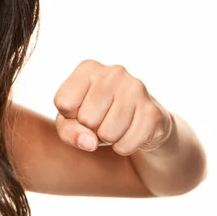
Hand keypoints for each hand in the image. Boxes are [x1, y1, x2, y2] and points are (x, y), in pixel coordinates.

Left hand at [53, 60, 172, 155]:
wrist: (138, 121)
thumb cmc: (94, 116)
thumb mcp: (70, 120)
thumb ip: (68, 131)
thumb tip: (90, 142)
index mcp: (88, 68)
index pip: (63, 102)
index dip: (69, 115)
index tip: (79, 109)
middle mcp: (114, 73)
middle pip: (86, 119)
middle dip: (90, 129)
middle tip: (100, 120)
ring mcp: (137, 89)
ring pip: (107, 134)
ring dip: (108, 139)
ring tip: (114, 125)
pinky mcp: (153, 112)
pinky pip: (125, 145)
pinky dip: (123, 147)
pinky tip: (129, 132)